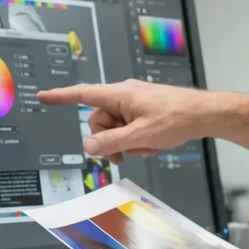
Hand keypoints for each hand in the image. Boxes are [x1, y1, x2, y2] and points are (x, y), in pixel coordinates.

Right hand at [37, 80, 215, 163]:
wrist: (205, 114)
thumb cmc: (177, 117)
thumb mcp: (140, 135)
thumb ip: (111, 142)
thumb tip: (88, 147)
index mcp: (120, 94)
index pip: (83, 95)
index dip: (61, 97)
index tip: (44, 96)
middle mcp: (124, 96)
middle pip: (99, 121)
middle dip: (109, 141)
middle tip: (124, 154)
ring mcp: (134, 104)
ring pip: (115, 129)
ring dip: (127, 142)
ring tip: (147, 146)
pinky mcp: (144, 112)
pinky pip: (130, 129)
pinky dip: (138, 140)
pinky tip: (154, 144)